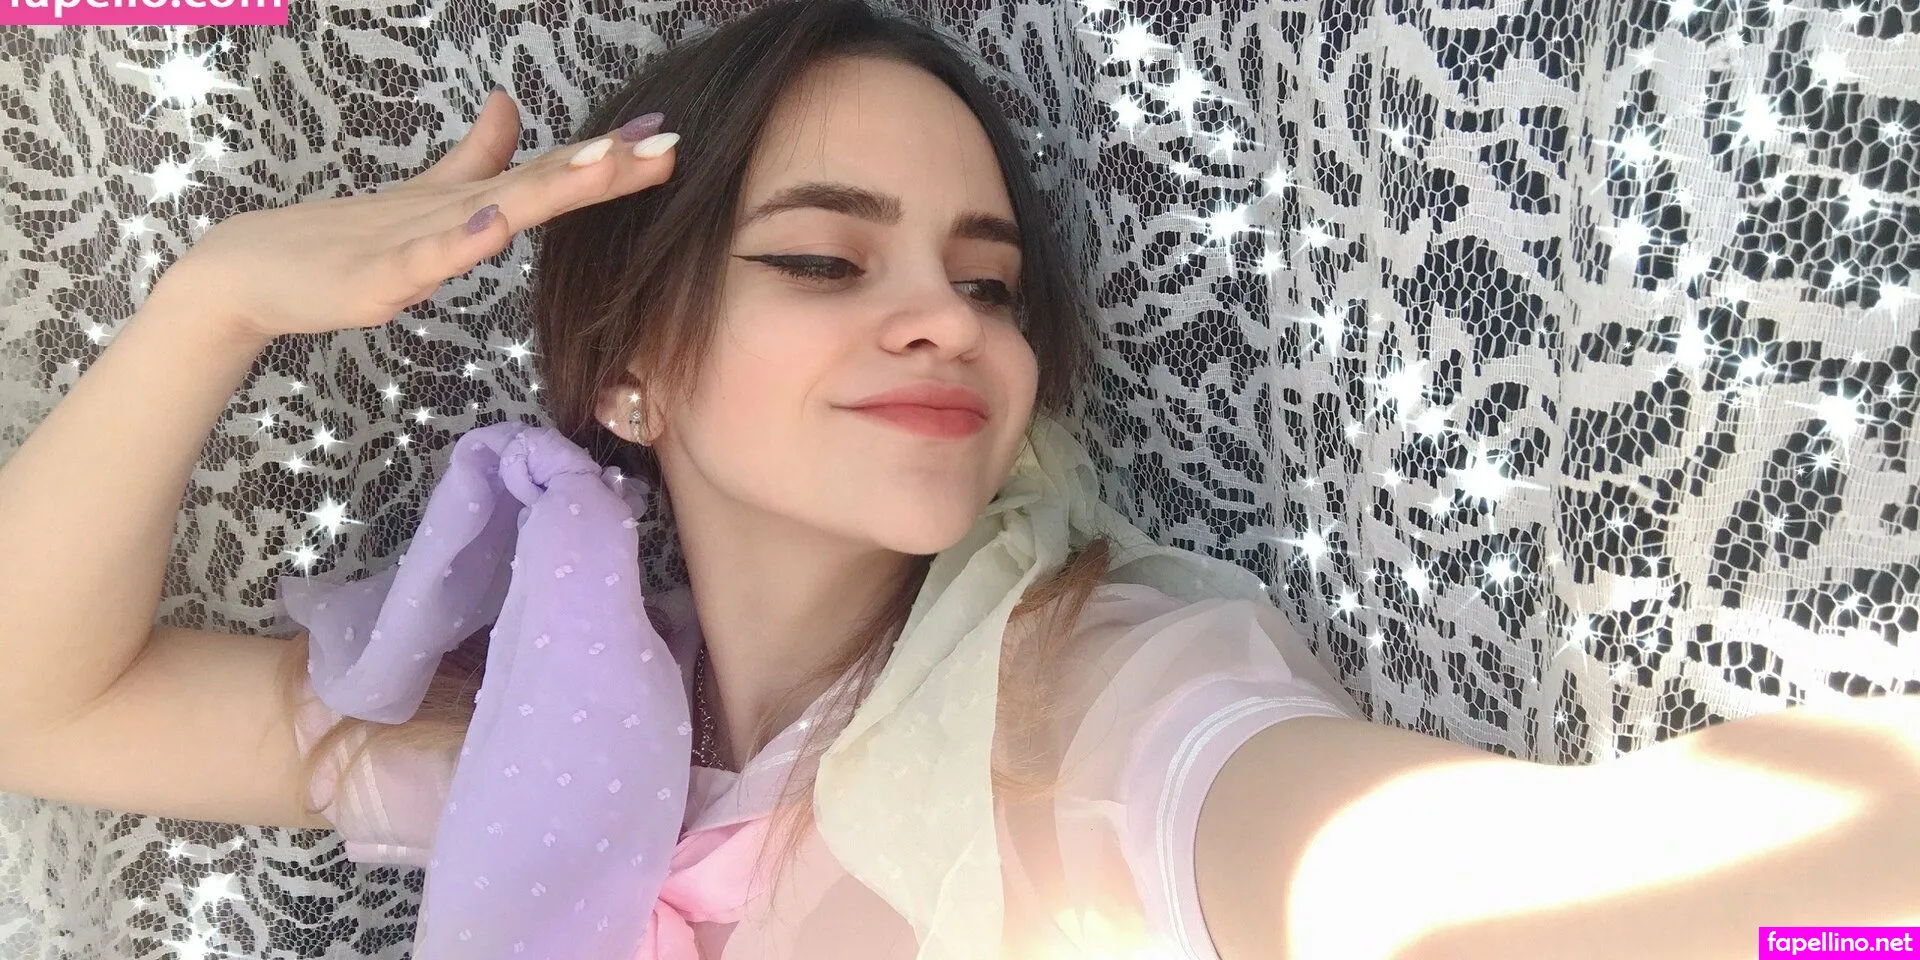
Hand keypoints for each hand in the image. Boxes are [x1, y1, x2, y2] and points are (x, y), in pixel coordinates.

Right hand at [159, 88, 677, 342]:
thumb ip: (470, 162)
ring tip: (603, 165)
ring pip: (492, 211)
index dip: (606, 160)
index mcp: (463, 205)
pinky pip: (424, 260)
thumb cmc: (335, 239)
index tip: (666, 140)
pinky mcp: (375, 277)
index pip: (547, 177)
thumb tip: (508, 108)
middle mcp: (447, 215)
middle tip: (662, 146)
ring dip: (550, 188)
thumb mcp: (419, 203)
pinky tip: (496, 223)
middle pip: (537, 186)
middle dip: (602, 168)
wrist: (245, 272)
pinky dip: (460, 241)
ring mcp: (412, 243)